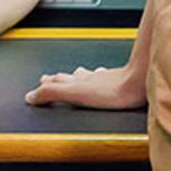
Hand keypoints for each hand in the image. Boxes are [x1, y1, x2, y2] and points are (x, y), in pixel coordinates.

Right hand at [26, 64, 147, 110]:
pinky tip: (106, 77)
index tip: (38, 84)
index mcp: (78, 82)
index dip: (45, 85)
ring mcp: (106, 78)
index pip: (57, 81)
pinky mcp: (121, 81)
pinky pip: (105, 77)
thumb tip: (31, 96)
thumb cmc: (113, 91)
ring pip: (88, 75)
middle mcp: (91, 77)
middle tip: (49, 78)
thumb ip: (52, 93)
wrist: (140, 83)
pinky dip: (99, 77)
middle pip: (70, 76)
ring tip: (74, 75)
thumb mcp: (74, 93)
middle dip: (59, 79)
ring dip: (78, 76)